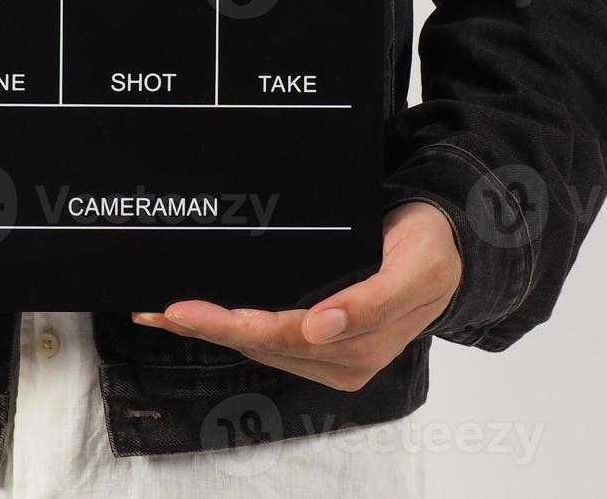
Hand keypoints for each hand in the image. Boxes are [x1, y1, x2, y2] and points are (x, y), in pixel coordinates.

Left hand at [132, 202, 461, 391]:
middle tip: (156, 310)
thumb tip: (321, 328)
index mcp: (361, 347)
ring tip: (159, 312)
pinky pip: (264, 336)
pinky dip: (226, 324)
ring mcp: (326, 352)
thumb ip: (372, 303)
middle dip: (205, 328)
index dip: (231, 325)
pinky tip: (193, 316)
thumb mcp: (414, 269)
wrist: (450, 248)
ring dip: (208, 329)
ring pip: (255, 344)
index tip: (186, 312)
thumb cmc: (431, 252)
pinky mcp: (316, 339)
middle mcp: (339, 359)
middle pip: (259, 344)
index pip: (281, 338)